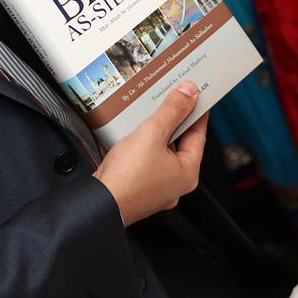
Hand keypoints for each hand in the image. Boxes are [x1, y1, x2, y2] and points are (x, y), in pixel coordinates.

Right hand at [93, 83, 207, 225]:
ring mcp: (156, 188)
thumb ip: (172, 110)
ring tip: (147, 115)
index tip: (195, 95)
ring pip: (161, 152)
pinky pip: (146, 162)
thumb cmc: (127, 178)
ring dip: (154, 134)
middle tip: (169, 99)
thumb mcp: (152, 133)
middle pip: (180, 143)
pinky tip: (131, 136)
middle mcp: (175, 184)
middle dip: (172, 121)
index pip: (199, 134)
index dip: (196, 111)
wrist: (99, 204)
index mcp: (187, 173)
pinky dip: (141, 147)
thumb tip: (188, 93)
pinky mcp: (138, 189)